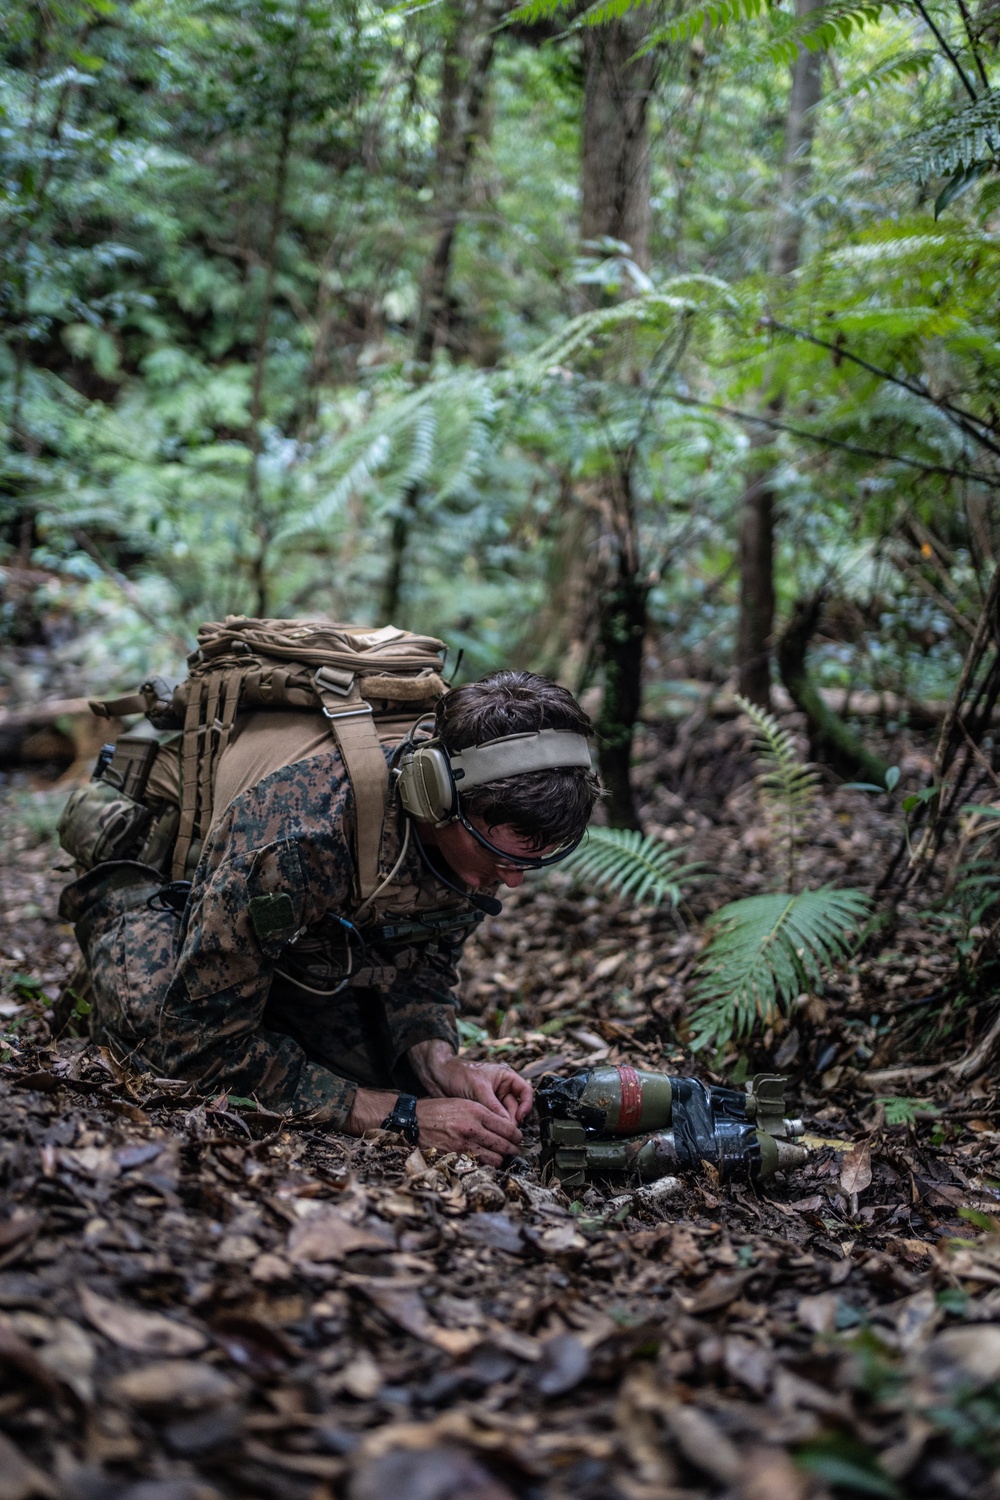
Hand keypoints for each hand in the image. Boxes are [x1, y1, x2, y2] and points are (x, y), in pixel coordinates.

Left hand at [407, 1039, 532, 1124]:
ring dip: (503, 1126)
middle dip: (512, 1120)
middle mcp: (502, 1089)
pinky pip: (493, 1120)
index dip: (526, 1105)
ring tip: (498, 1136)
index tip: (520, 1118)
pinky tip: (490, 1134)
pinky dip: (494, 1127)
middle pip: (516, 1108)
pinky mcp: (483, 1110)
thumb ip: (493, 1106)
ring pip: (505, 1116)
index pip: (525, 1091)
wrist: (437, 1076)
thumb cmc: (458, 1074)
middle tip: (506, 1133)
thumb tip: (507, 1125)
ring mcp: (493, 1100)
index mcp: (505, 1077)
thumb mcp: (478, 1088)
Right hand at [415, 1097, 522, 1166]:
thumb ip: (484, 1113)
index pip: (507, 1128)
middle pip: (504, 1145)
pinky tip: (484, 1161)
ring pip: (495, 1159)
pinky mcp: (456, 1158)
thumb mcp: (463, 1103)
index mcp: (476, 1112)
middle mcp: (472, 1129)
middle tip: (513, 1149)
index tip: (517, 1137)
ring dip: (500, 1159)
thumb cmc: (439, 1110)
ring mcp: (464, 1146)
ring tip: (500, 1156)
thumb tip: (503, 1125)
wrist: (414, 1121)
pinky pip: (479, 1166)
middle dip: (512, 1149)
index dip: (516, 1135)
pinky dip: (484, 1165)